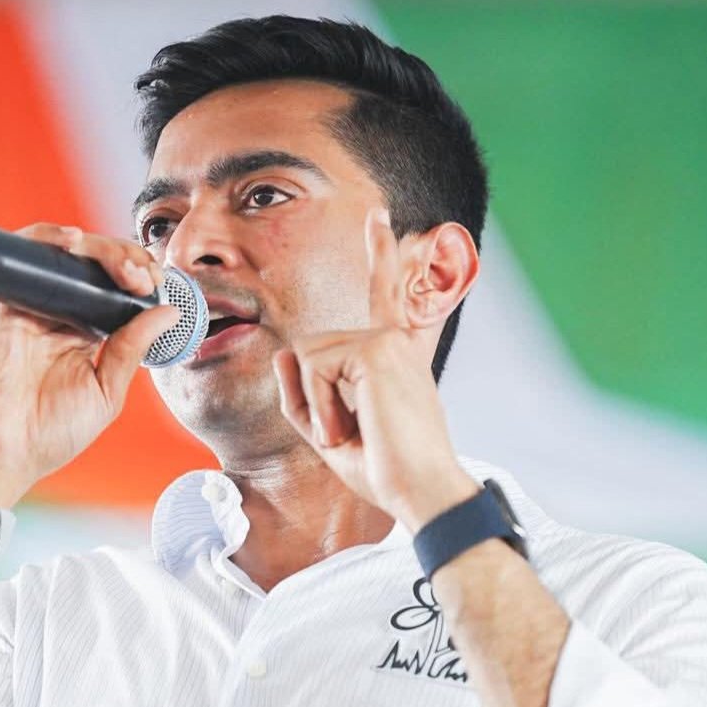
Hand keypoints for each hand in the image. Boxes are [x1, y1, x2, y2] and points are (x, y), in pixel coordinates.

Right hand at [0, 224, 179, 507]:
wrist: (2, 452)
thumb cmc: (50, 434)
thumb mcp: (107, 391)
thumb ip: (133, 348)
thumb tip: (168, 312)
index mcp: (89, 335)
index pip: (119, 289)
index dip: (143, 277)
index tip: (161, 286)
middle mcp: (63, 315)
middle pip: (99, 264)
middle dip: (130, 259)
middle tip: (146, 277)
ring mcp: (36, 305)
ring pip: (69, 253)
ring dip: (103, 248)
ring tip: (126, 268)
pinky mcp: (8, 302)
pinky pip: (26, 255)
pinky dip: (49, 237)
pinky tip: (75, 242)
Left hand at [271, 209, 476, 529]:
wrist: (422, 491)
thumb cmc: (387, 470)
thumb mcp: (331, 431)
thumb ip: (304, 393)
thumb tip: (283, 355)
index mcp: (392, 356)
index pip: (384, 296)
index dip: (381, 254)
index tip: (377, 215)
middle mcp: (393, 341)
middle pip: (310, 348)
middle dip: (310, 398)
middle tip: (347, 435)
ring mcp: (386, 342)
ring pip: (307, 356)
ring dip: (315, 405)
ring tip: (350, 432)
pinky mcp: (375, 350)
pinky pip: (314, 368)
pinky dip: (320, 406)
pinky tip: (348, 428)